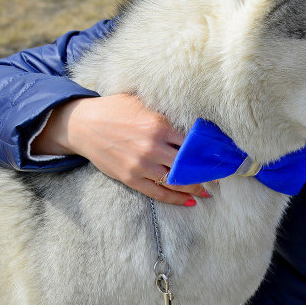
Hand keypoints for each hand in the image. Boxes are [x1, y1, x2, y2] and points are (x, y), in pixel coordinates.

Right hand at [33, 94, 208, 204]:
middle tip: (221, 175)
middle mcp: (152, 146)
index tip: (222, 154)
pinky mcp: (130, 178)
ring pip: (176, 181)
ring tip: (209, 191)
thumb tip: (194, 118)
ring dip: (195, 188)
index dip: (209, 149)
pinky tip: (190, 201)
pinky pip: (158, 193)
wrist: (84, 125)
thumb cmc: (116, 109)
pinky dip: (176, 199)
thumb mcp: (144, 103)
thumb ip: (167, 111)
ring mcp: (141, 164)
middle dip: (207, 171)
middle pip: (188, 163)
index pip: (193, 140)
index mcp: (159, 124)